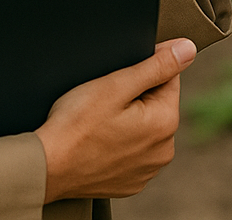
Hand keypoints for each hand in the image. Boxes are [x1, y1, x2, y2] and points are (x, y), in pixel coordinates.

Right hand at [37, 38, 196, 201]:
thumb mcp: (116, 85)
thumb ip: (157, 65)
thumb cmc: (74, 126)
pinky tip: (98, 142)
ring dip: (128, 121)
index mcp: (166, 123)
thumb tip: (187, 49)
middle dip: (135, 97)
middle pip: (156, 104)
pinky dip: (119, 144)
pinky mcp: (130, 182)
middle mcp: (163, 151)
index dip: (143, 70)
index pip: (168, 78)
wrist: (44, 168)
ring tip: (99, 123)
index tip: (116, 79)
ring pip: (144, 128)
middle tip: (103, 103)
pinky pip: (132, 152)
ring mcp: (147, 170)